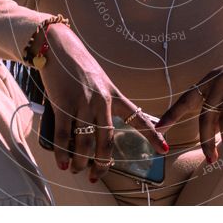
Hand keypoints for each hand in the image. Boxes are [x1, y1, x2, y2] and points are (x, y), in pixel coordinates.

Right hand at [37, 23, 168, 182]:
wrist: (58, 47)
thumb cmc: (78, 65)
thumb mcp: (100, 80)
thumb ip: (104, 102)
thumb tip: (97, 130)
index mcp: (114, 94)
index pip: (137, 117)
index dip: (152, 135)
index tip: (164, 150)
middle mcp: (101, 101)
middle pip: (107, 140)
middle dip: (103, 163)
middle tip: (98, 174)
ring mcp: (82, 104)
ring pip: (85, 143)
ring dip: (81, 162)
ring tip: (77, 170)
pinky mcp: (63, 105)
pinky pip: (64, 137)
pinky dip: (63, 153)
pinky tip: (63, 163)